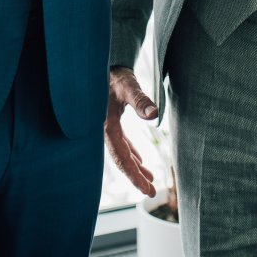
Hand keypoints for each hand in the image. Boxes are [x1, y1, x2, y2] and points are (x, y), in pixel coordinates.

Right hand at [105, 66, 158, 195]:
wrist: (101, 64)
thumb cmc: (114, 73)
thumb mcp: (128, 85)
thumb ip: (140, 99)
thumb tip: (154, 114)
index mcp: (106, 127)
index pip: (121, 158)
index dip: (134, 176)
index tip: (147, 190)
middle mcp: (104, 131)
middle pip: (121, 160)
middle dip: (135, 177)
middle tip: (151, 192)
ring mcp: (107, 128)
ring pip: (121, 153)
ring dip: (134, 167)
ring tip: (149, 182)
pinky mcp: (111, 123)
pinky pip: (121, 145)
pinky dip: (131, 155)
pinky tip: (140, 162)